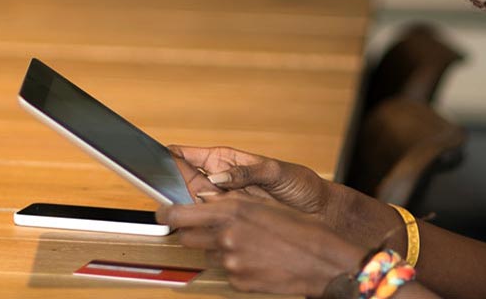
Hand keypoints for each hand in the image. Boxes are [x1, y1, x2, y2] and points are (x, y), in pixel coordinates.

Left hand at [157, 193, 366, 296]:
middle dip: (193, 232)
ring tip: (247, 245)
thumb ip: (232, 205)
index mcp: (232, 210)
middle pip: (186, 237)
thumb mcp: (263, 205)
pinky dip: (235, 266)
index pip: (180, 213)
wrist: (323, 261)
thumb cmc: (301, 229)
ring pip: (208, 254)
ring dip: (218, 248)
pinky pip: (225, 272)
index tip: (163, 212)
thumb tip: (206, 203)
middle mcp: (226, 235)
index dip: (166, 214)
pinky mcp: (238, 281)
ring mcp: (231, 261)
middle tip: (211, 229)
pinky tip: (256, 260)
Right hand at [170, 145, 335, 217]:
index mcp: (225, 159)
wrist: (318, 210)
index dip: (168, 156)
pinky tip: (194, 223)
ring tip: (171, 207)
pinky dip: (199, 221)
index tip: (152, 161)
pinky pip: (208, 219)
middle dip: (167, 184)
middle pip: (182, 180)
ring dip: (182, 205)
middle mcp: (220, 179)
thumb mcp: (276, 171)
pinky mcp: (230, 219)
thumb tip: (218, 179)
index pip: (187, 155)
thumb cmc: (300, 185)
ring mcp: (223, 200)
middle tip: (157, 191)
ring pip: (192, 202)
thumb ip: (246, 172)